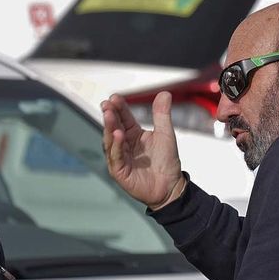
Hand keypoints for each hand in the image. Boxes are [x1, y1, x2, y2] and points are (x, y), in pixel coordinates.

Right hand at [101, 92, 183, 209]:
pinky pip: (115, 157)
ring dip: (109, 128)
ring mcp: (119, 158)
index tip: (114, 97)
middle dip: (110, 115)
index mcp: (133, 134)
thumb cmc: (166, 161)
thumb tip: (164, 93)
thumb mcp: (165, 134)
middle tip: (107, 104)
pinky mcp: (119, 171)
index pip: (123, 117)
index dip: (119, 107)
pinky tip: (119, 135)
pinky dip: (116, 146)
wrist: (171, 186)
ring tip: (109, 115)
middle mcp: (123, 144)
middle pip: (113, 127)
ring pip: (111, 141)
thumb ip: (162, 114)